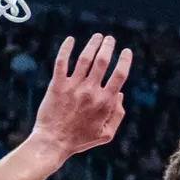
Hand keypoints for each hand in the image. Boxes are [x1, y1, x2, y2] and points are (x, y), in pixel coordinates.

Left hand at [31, 34, 131, 164]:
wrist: (53, 142)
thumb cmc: (80, 140)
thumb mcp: (106, 134)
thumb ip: (118, 115)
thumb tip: (120, 95)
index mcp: (105, 102)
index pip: (120, 75)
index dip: (125, 60)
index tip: (126, 51)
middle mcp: (91, 91)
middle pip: (103, 61)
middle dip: (108, 47)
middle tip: (110, 39)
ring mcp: (73, 87)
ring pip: (85, 58)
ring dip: (93, 44)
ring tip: (97, 37)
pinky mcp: (57, 85)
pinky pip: (62, 62)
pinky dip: (66, 49)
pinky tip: (70, 40)